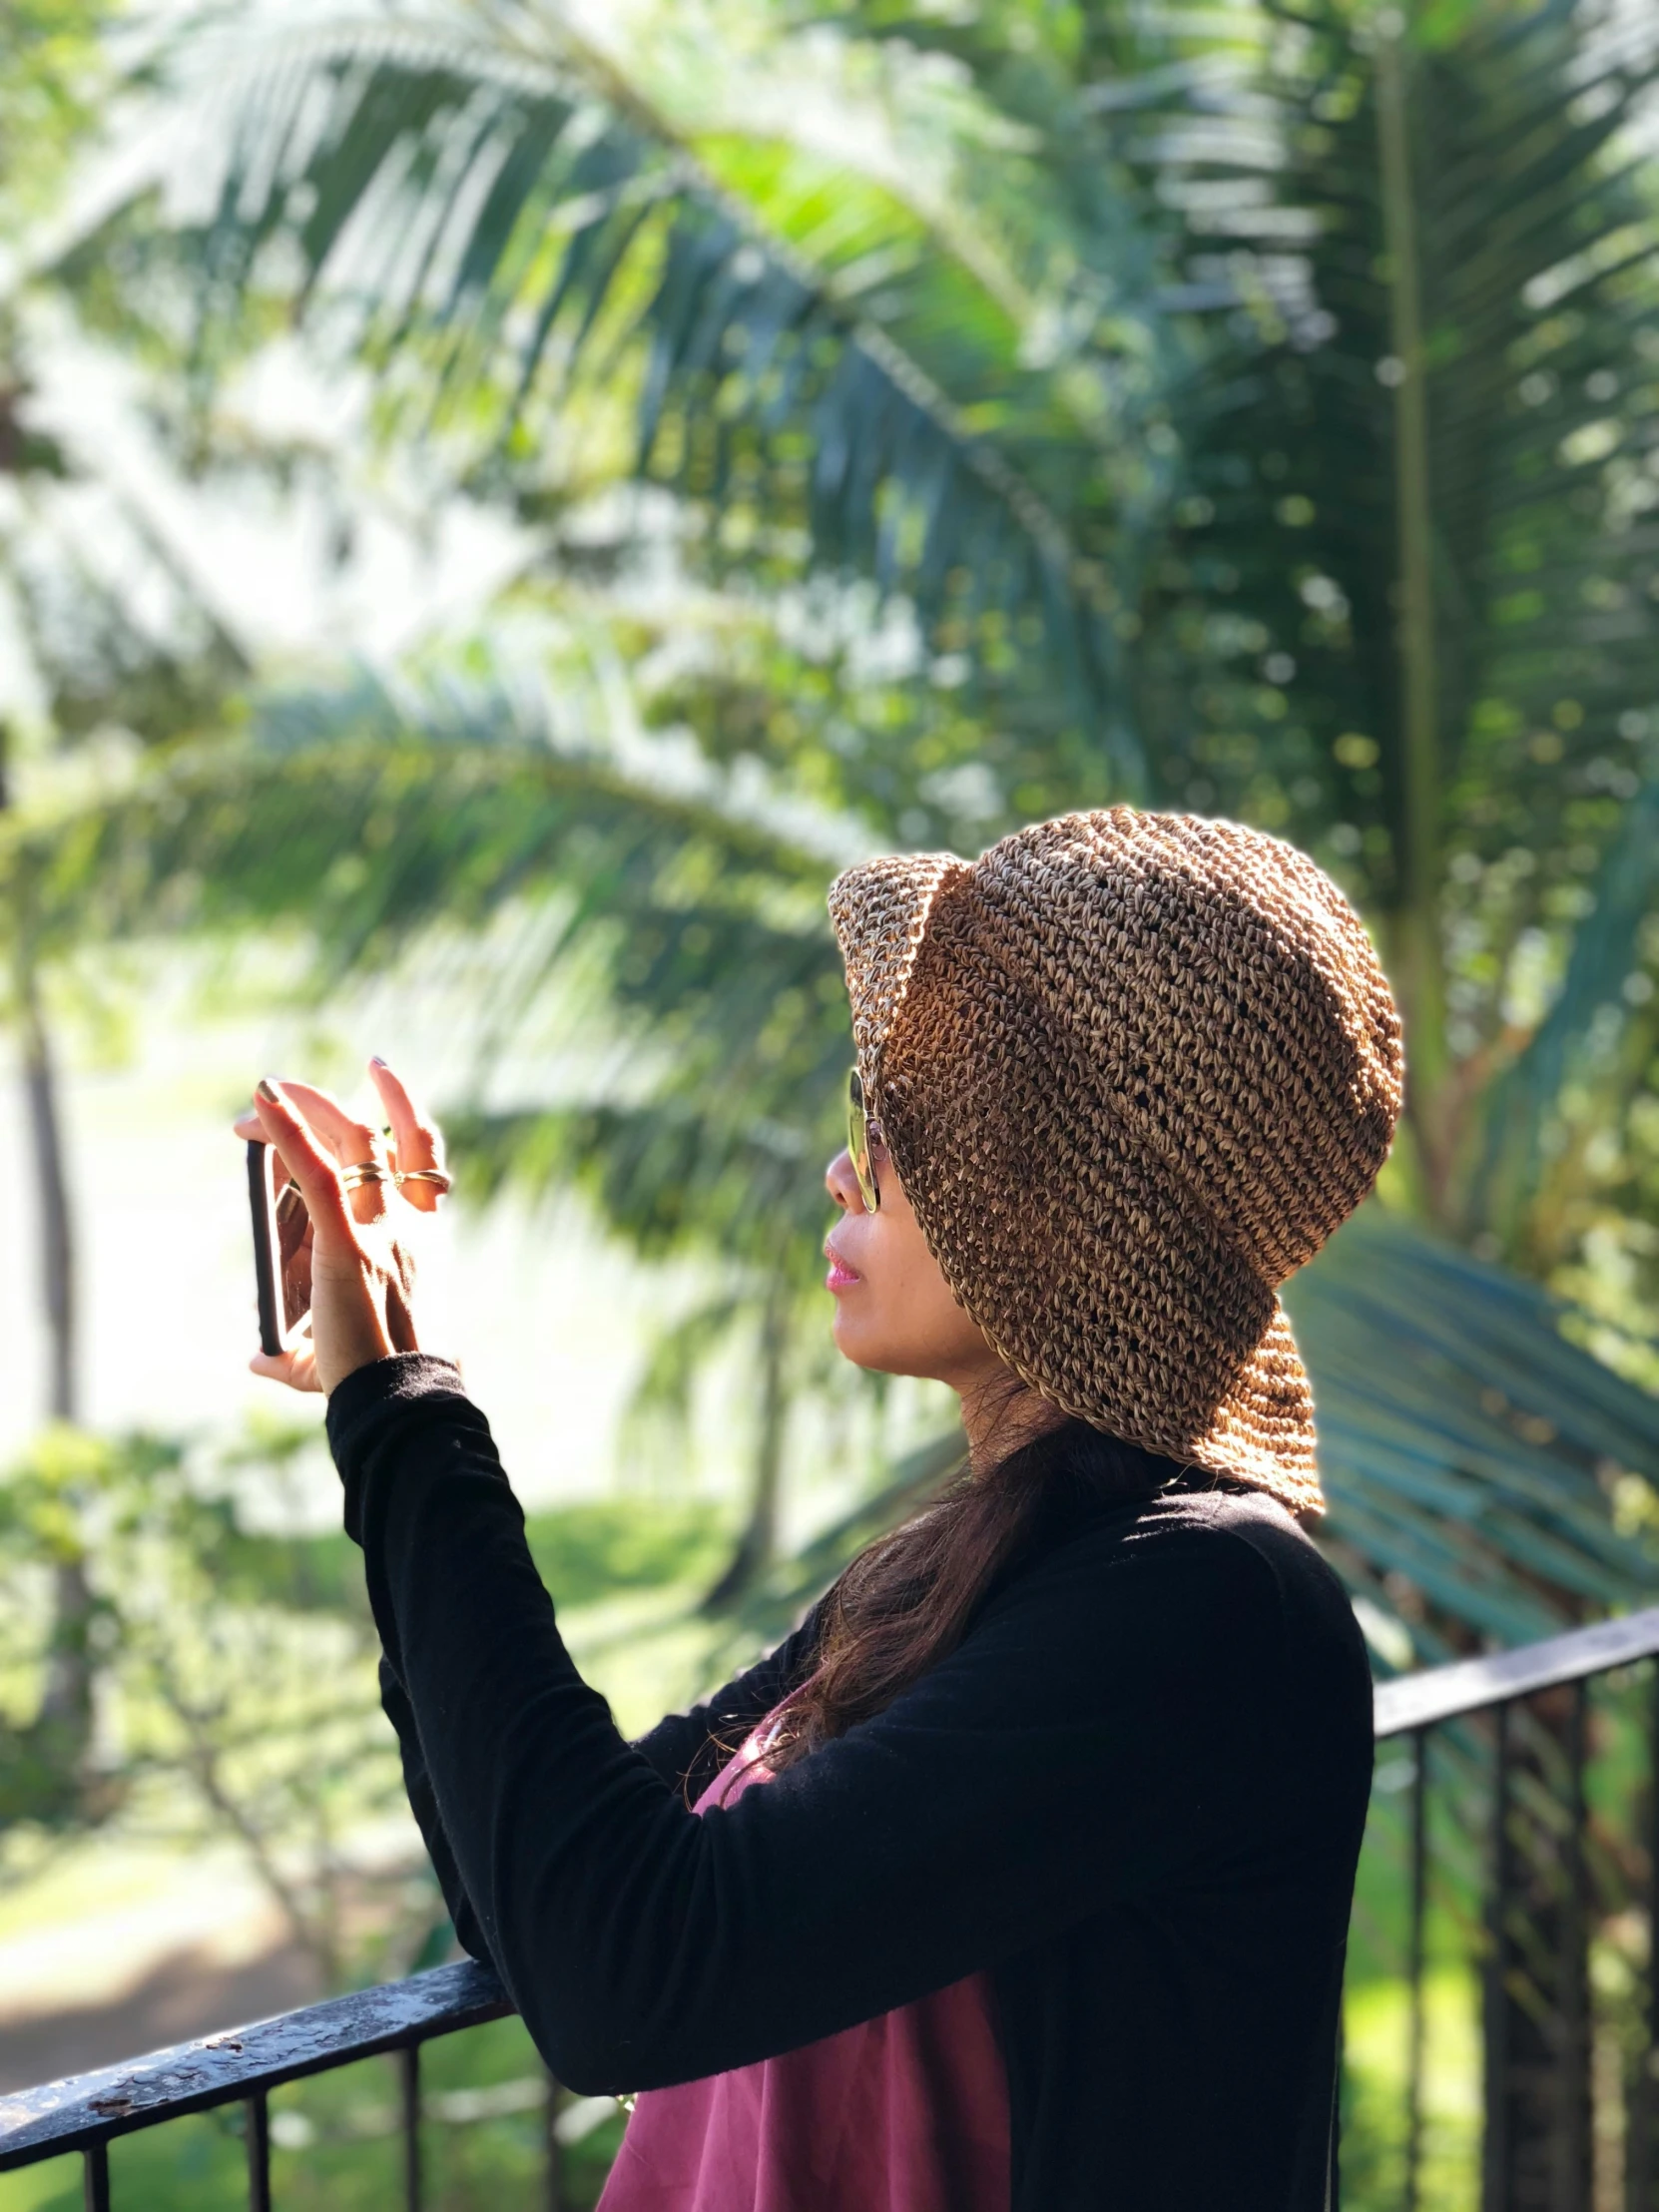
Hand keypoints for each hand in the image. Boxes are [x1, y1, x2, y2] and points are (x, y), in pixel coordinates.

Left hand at [234, 1058, 449, 1395]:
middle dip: (331, 1105)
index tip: (375, 1089)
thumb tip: (257, 1361)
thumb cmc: (378, 1386)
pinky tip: (260, 1103)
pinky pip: (317, 1171)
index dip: (403, 1117)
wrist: (401, 1402)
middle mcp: (409, 1225)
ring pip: (351, 1138)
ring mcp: (381, 1231)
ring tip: (263, 1091)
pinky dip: (287, 1130)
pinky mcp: (346, 1243)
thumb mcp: (336, 1359)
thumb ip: (296, 1356)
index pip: (420, 1160)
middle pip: (379, 1137)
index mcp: (422, 1242)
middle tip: (282, 1092)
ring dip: (305, 1104)